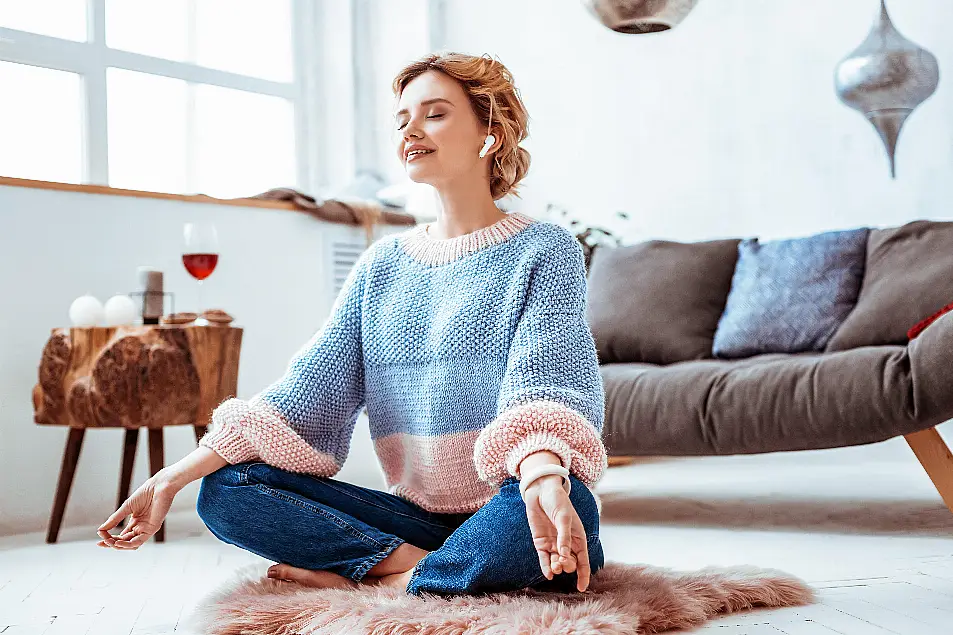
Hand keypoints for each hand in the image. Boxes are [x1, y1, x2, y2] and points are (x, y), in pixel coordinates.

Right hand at [97, 469, 178, 549]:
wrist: (159, 487)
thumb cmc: (145, 494)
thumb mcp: (126, 508)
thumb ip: (115, 519)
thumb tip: (100, 530)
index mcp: (135, 522)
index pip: (121, 536)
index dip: (109, 537)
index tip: (99, 534)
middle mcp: (140, 527)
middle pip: (124, 542)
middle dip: (111, 543)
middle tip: (101, 541)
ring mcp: (146, 529)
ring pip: (131, 545)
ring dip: (118, 545)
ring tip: (108, 542)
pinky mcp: (152, 529)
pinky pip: (138, 542)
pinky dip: (127, 544)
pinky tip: (117, 542)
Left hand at [522, 474, 590, 591]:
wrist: (541, 492)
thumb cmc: (557, 502)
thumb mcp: (564, 517)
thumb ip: (564, 536)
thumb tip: (564, 554)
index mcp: (578, 538)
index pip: (583, 560)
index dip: (583, 574)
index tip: (582, 587)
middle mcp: (566, 544)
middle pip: (570, 563)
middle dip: (568, 566)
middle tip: (562, 561)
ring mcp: (553, 544)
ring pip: (557, 563)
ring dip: (557, 568)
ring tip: (555, 567)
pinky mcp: (541, 543)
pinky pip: (544, 559)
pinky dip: (546, 567)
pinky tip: (548, 574)